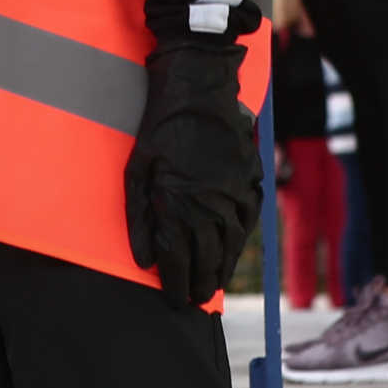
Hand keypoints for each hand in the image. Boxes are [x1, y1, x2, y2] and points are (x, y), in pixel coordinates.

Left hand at [125, 42, 263, 308]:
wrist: (198, 87)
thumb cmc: (160, 127)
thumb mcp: (137, 168)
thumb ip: (139, 216)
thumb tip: (143, 260)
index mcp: (176, 203)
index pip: (177, 259)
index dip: (175, 284)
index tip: (174, 300)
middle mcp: (208, 205)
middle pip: (206, 259)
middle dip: (199, 284)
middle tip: (195, 300)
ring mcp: (233, 193)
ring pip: (231, 246)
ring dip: (222, 269)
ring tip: (213, 284)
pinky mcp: (250, 180)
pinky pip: (249, 222)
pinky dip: (242, 242)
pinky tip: (233, 251)